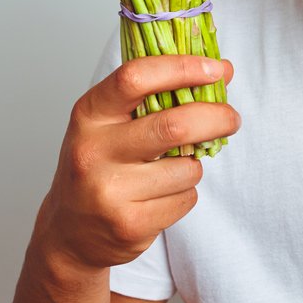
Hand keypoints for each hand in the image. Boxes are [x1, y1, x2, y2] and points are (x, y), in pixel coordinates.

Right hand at [34, 55, 238, 277]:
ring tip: (172, 171)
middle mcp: (93, 150)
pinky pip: (186, 199)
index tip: (217, 69)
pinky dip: (185, 194)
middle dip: (216, 118)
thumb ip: (156, 96)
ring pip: (187, 168)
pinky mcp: (129, 224)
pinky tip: (161, 196)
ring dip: (194, 167)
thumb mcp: (110, 123)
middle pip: (173, 125)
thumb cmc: (100, 167)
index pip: (136, 77)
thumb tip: (221, 71)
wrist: (71, 233)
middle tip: (231, 118)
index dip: (182, 68)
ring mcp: (109, 191)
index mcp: (89, 114)